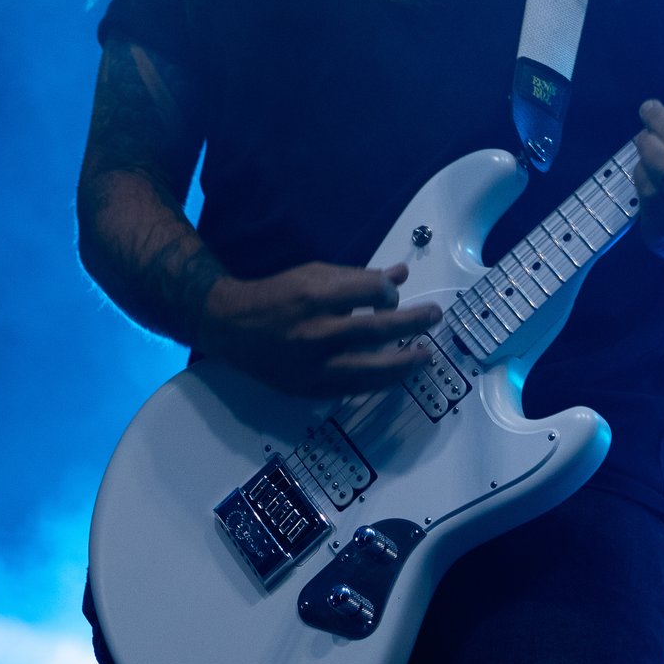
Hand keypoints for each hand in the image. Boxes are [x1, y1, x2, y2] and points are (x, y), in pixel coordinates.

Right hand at [196, 262, 442, 397]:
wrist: (229, 326)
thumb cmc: (275, 296)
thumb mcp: (313, 275)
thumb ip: (357, 278)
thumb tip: (400, 276)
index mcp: (314, 296)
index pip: (371, 293)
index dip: (389, 293)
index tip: (391, 296)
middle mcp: (315, 332)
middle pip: (378, 330)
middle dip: (413, 323)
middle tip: (435, 317)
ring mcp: (312, 366)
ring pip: (371, 370)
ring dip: (404, 364)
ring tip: (425, 357)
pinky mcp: (307, 389)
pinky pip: (353, 389)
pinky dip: (378, 382)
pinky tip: (394, 375)